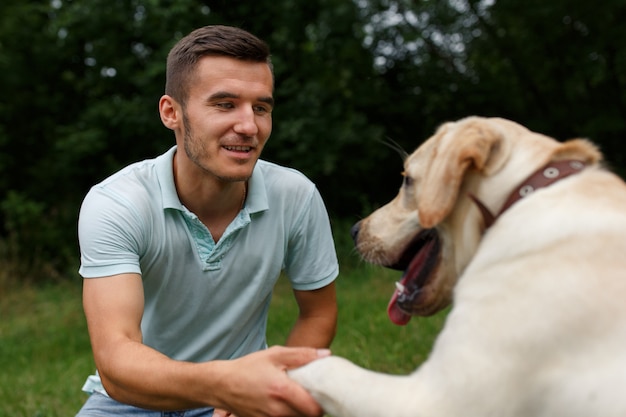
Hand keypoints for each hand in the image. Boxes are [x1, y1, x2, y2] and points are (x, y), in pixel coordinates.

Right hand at [215, 346, 329, 416]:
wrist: (222, 384)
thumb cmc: (249, 367)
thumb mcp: (275, 355)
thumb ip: (302, 355)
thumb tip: (326, 355)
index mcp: (283, 390)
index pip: (314, 409)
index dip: (322, 402)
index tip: (322, 392)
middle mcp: (277, 410)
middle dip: (313, 407)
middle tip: (312, 394)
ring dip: (301, 412)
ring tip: (298, 398)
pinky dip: (289, 414)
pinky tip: (285, 404)